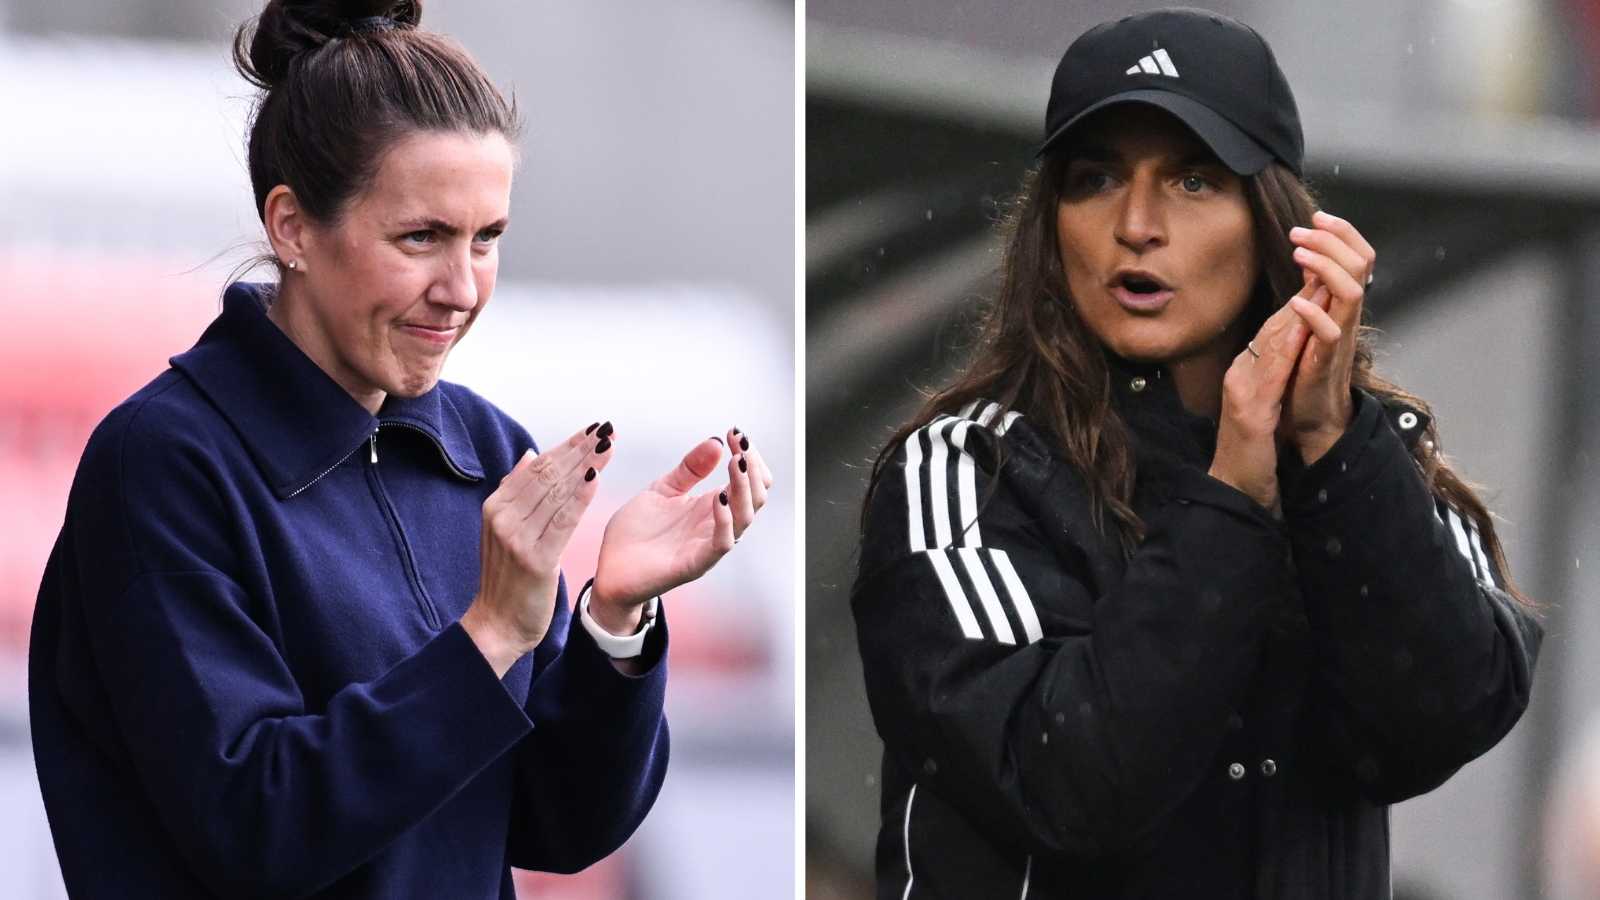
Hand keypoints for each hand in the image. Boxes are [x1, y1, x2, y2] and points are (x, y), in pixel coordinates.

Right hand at [460, 423, 612, 676]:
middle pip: (548, 474)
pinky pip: (562, 522)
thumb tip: (531, 454)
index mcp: (496, 506)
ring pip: (557, 492)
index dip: (567, 445)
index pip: (537, 466)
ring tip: (608, 446)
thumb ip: (517, 493)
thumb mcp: (505, 531)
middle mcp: (504, 517)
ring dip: (586, 465)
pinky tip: (596, 478)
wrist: (496, 626)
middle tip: (607, 430)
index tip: (592, 430)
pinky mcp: (535, 560)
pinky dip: (580, 498)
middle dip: (580, 449)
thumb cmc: (508, 578)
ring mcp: (517, 538)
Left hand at [589, 427, 773, 634]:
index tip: (735, 432)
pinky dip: (726, 521)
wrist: (609, 571)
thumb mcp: (662, 490)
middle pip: (755, 497)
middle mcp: (716, 526)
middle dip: (752, 467)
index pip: (748, 481)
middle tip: (740, 442)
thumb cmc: (636, 534)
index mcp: (712, 507)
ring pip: (745, 518)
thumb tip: (716, 442)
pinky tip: (720, 498)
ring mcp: (707, 546)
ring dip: (744, 488)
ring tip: (737, 462)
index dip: (748, 456)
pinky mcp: (693, 564)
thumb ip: (689, 469)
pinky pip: (722, 544)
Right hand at [1210, 294, 1315, 510]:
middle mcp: (1240, 376)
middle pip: (1271, 330)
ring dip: (1296, 314)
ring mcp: (1242, 392)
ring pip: (1269, 345)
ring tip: (1317, 286)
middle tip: (1321, 266)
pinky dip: (1286, 349)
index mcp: (1245, 374)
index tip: (1318, 277)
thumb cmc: (1252, 452)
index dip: (1296, 303)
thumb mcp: (1264, 407)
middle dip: (1299, 298)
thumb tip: (1291, 352)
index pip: (1273, 332)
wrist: (1235, 489)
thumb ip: (1273, 379)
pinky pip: (1271, 375)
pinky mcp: (1250, 412)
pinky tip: (1300, 330)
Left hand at [1284, 211, 1375, 463]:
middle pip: (1360, 265)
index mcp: (1344, 304)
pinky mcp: (1325, 362)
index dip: (1342, 232)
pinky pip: (1329, 333)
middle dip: (1332, 240)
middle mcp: (1348, 316)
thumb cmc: (1307, 366)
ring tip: (1299, 252)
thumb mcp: (1311, 320)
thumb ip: (1314, 290)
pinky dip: (1314, 313)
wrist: (1311, 416)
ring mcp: (1340, 338)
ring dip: (1326, 267)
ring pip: (1352, 292)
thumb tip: (1310, 255)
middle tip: (1301, 229)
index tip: (1317, 216)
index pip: (1359, 257)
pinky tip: (1296, 300)